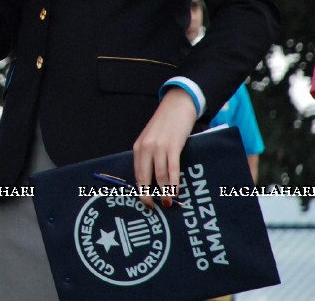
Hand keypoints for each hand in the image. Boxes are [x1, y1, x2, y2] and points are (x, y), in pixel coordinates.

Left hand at [132, 88, 197, 208]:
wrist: (177, 106)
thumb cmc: (165, 125)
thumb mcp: (152, 139)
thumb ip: (150, 155)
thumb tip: (153, 179)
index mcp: (138, 147)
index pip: (137, 174)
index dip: (141, 190)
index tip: (146, 202)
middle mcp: (145, 148)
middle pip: (144, 177)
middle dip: (149, 194)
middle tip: (154, 207)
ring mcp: (158, 147)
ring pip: (159, 175)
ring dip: (164, 191)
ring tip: (169, 202)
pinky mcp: (172, 146)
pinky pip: (172, 168)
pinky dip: (173, 182)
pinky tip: (175, 191)